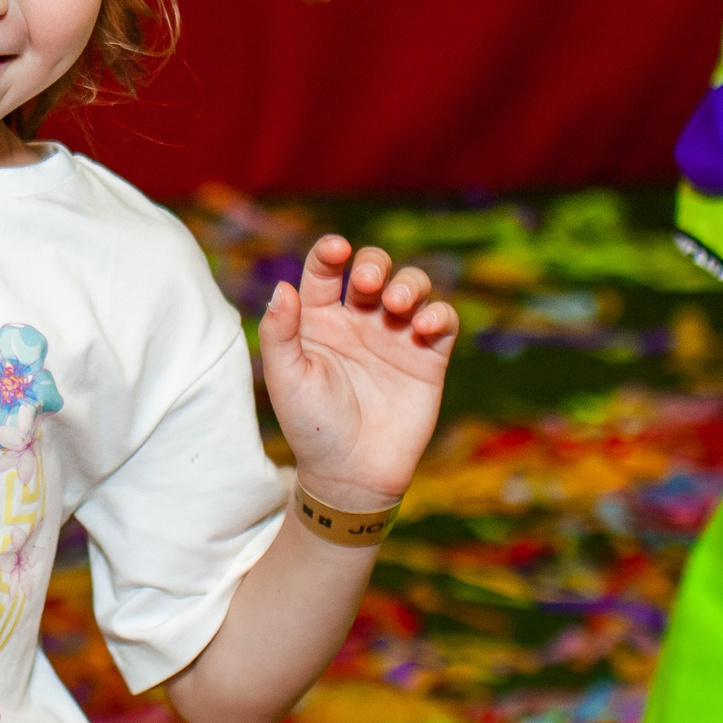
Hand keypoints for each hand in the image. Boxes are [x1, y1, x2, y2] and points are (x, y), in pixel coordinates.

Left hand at [259, 236, 456, 507]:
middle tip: (369, 283)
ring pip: (411, 286)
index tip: (337, 249)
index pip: (325, 271)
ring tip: (396, 306)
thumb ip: (280, 333)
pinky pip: (442, 321)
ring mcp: (394, 337)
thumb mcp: (287, 379)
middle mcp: (358, 322)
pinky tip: (423, 326)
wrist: (352, 473)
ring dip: (409, 283)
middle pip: (373, 268)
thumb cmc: (312, 427)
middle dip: (375, 263)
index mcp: (319, 320)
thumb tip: (283, 287)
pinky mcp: (427, 358)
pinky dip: (439, 313)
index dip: (330, 252)